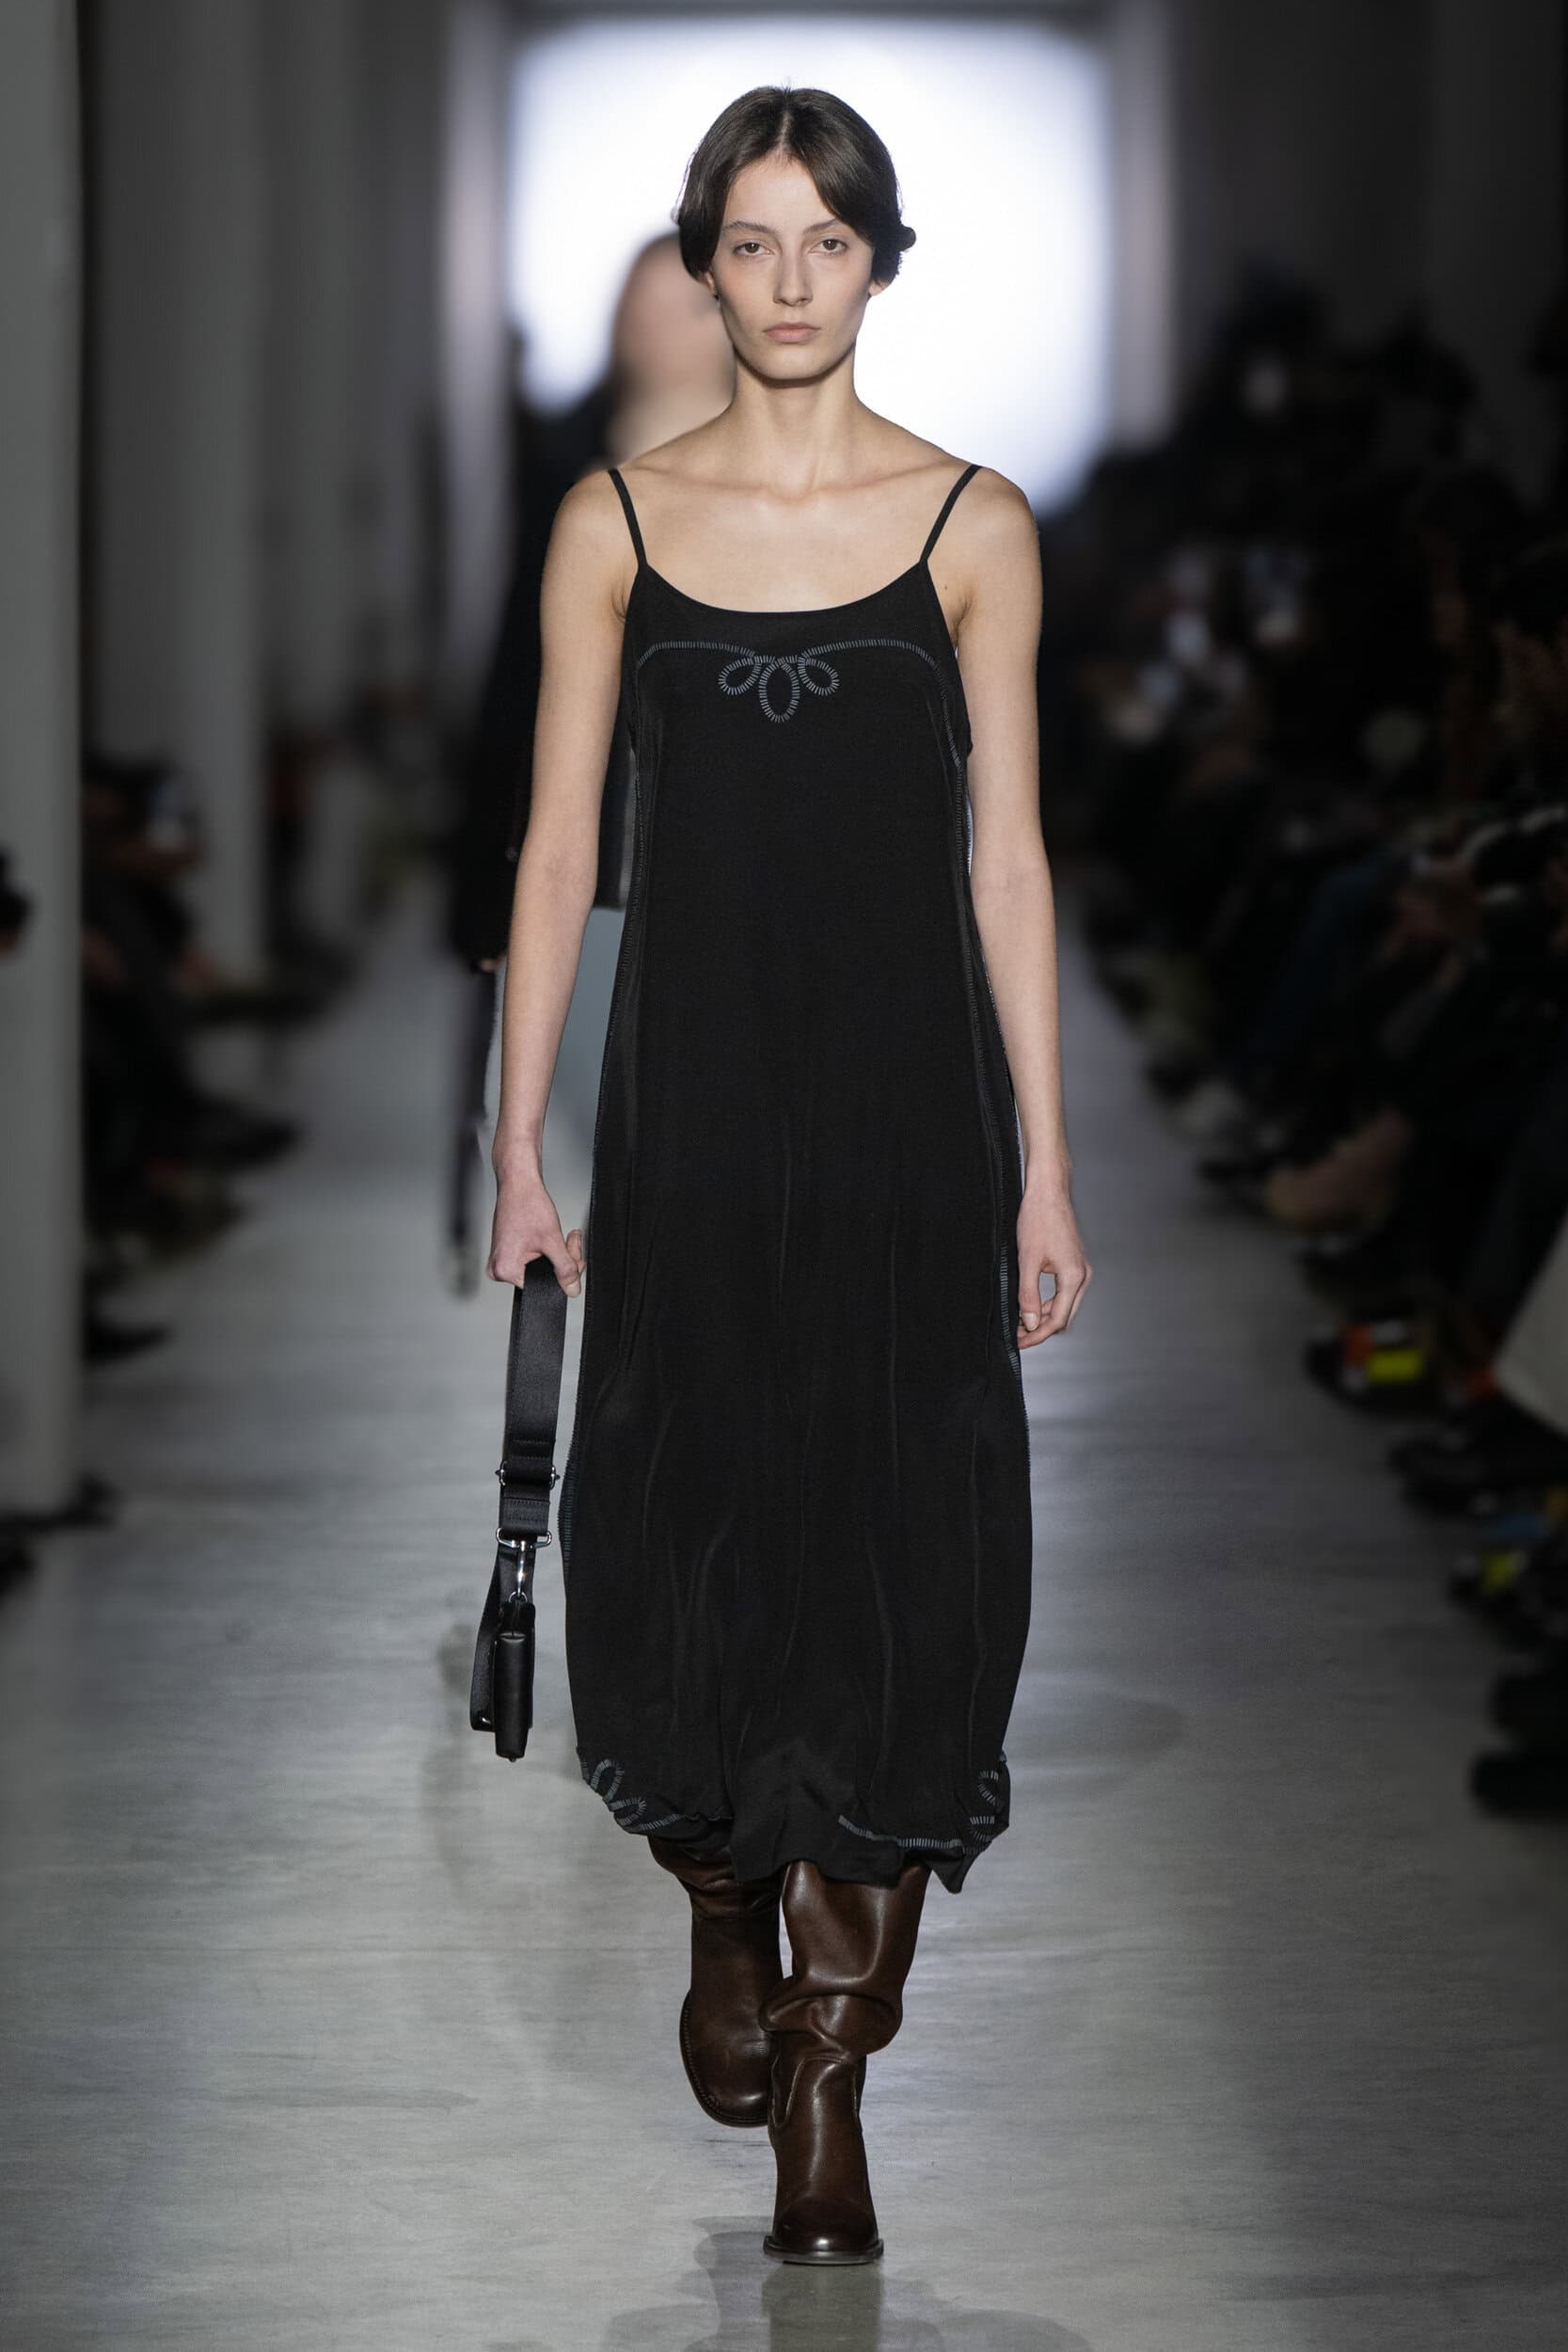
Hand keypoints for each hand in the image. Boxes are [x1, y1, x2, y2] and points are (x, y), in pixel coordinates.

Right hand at [487, 1164, 584, 1294]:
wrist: (518, 1183)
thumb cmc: (526, 1204)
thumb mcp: (552, 1240)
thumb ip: (565, 1268)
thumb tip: (573, 1289)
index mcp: (505, 1270)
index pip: (543, 1285)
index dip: (564, 1273)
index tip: (576, 1258)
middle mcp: (499, 1269)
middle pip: (542, 1277)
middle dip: (564, 1261)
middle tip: (572, 1241)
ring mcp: (502, 1261)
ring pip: (541, 1268)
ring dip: (558, 1254)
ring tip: (565, 1236)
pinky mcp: (508, 1253)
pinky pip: (533, 1260)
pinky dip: (548, 1250)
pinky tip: (550, 1236)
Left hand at [1016, 1184, 1090, 1347]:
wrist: (1048, 1192)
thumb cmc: (1039, 1218)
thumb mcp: (1027, 1260)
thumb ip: (1027, 1295)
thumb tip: (1029, 1321)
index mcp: (1074, 1277)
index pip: (1057, 1320)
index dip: (1037, 1335)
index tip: (1020, 1341)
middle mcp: (1082, 1275)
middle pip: (1064, 1317)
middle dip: (1041, 1329)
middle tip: (1018, 1336)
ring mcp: (1080, 1270)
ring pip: (1065, 1306)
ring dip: (1044, 1316)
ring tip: (1021, 1321)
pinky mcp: (1074, 1264)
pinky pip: (1064, 1293)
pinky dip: (1048, 1303)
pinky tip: (1031, 1304)